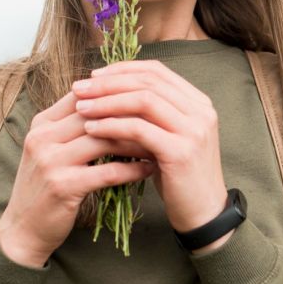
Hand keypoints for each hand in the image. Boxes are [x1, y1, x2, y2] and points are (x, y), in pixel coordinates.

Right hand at [0, 85, 156, 267]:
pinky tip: (149, 169)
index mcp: (42, 123)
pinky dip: (132, 169)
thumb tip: (114, 103)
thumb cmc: (46, 185)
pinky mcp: (63, 186)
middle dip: (131, 116)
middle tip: (159, 119)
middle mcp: (43, 137)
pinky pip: (107, 172)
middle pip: (96, 114)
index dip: (116, 96)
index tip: (146, 101)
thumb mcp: (53, 149)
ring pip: (104, 140)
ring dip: (136, 142)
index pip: (84, 96)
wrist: (23, 228)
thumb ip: (75, 127)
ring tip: (159, 143)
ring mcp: (50, 161)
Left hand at [70, 60, 229, 237]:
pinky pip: (139, 129)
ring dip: (107, 101)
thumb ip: (148, 115)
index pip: (156, 71)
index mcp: (198, 102)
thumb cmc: (179, 176)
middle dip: (109, 82)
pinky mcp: (181, 152)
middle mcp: (201, 111)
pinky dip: (112, 125)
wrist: (203, 214)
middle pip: (148, 81)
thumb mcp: (166, 138)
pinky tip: (92, 129)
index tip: (94, 75)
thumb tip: (106, 92)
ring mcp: (194, 130)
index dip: (122, 69)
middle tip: (79, 89)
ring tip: (81, 108)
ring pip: (143, 101)